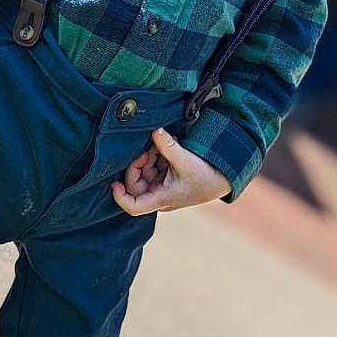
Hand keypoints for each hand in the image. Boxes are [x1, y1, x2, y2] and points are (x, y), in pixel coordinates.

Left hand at [111, 126, 230, 215]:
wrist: (222, 178)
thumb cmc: (205, 176)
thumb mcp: (186, 160)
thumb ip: (168, 146)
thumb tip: (154, 130)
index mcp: (161, 198)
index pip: (134, 206)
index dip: (120, 196)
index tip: (114, 183)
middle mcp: (158, 195)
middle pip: (135, 184)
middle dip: (139, 164)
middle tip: (150, 148)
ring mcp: (162, 186)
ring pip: (144, 173)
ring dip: (149, 157)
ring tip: (160, 144)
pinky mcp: (167, 178)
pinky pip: (153, 167)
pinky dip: (156, 155)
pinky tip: (165, 146)